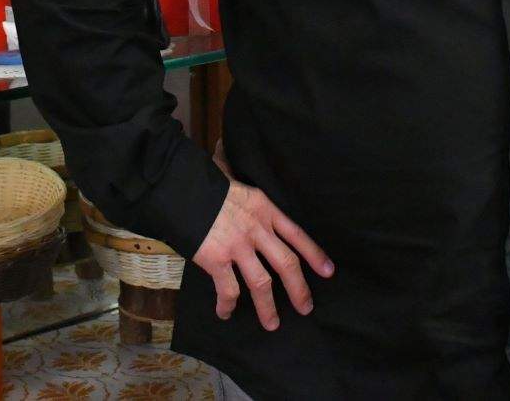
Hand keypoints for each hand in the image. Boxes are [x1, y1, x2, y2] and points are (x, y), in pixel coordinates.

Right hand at [193, 176, 333, 330]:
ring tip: (272, 323)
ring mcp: (238, 246)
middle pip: (286, 263)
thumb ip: (252, 200)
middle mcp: (257, 229)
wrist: (181, 189)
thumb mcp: (239, 186)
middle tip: (306, 308)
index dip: (315, 254)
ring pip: (262, 284)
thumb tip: (255, 191)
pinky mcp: (217, 259)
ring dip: (268, 308)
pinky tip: (226, 313)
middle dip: (299, 290)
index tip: (328, 272)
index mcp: (265, 209)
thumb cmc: (208, 186)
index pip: (297, 234)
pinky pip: (229, 290)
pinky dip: (228, 305)